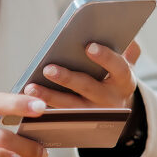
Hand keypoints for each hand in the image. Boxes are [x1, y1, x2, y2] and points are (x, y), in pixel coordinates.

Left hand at [23, 40, 140, 108]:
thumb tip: (124, 33)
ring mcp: (95, 115)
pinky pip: (61, 117)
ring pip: (71, 106)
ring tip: (31, 86)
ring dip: (50, 96)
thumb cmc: (114, 81)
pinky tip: (30, 100)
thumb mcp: (123, 67)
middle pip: (88, 88)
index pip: (119, 68)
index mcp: (125, 82)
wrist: (115, 112)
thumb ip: (127, 51)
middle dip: (67, 78)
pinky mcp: (80, 124)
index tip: (89, 46)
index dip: (105, 58)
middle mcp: (111, 100)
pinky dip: (45, 109)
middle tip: (48, 69)